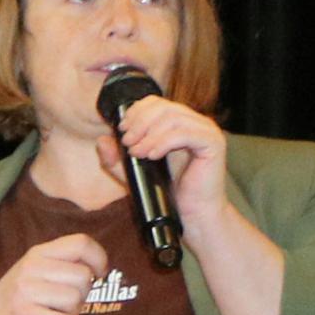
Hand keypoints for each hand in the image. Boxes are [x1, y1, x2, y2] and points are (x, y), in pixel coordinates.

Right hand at [0, 230, 109, 314]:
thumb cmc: (16, 298)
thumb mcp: (34, 271)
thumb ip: (62, 264)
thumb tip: (99, 267)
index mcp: (38, 253)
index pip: (81, 243)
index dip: (98, 258)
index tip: (99, 273)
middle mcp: (31, 268)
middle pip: (83, 275)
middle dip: (85, 293)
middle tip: (69, 300)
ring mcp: (26, 292)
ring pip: (75, 299)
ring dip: (75, 311)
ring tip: (59, 312)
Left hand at [112, 90, 229, 228]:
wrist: (192, 212)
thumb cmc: (167, 191)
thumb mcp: (133, 173)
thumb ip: (116, 158)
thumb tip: (102, 140)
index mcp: (177, 123)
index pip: (156, 102)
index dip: (136, 112)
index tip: (122, 130)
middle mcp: (193, 122)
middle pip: (163, 107)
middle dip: (139, 123)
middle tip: (128, 143)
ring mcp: (206, 131)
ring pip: (173, 118)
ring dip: (149, 135)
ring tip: (138, 153)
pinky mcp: (213, 143)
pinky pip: (186, 133)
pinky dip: (164, 142)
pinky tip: (153, 156)